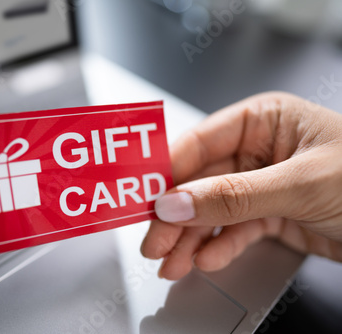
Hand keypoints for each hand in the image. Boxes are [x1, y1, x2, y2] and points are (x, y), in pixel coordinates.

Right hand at [141, 92, 341, 279]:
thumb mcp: (300, 183)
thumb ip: (233, 195)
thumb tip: (176, 202)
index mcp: (262, 120)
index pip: (198, 143)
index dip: (166, 171)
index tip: (141, 197)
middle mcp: (258, 151)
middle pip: (199, 183)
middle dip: (174, 215)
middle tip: (153, 240)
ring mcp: (262, 186)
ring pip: (212, 211)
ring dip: (190, 238)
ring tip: (172, 262)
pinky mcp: (272, 216)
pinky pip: (235, 231)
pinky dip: (219, 247)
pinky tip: (206, 260)